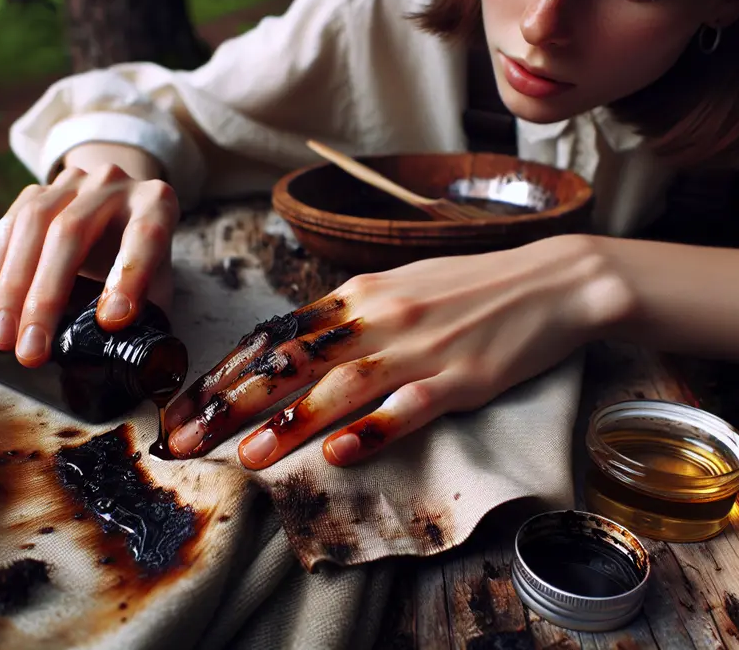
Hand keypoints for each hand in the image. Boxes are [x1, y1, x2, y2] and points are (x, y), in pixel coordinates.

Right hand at [0, 159, 179, 366]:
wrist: (120, 209)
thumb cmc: (142, 258)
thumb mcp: (158, 281)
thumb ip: (147, 311)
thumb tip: (120, 353)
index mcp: (156, 203)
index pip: (144, 235)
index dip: (128, 279)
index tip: (111, 323)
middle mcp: (113, 183)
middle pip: (72, 231)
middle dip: (47, 298)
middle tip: (32, 351)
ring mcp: (71, 181)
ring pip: (33, 225)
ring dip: (12, 288)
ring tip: (3, 336)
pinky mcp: (37, 190)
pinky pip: (8, 225)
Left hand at [159, 235, 634, 468]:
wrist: (554, 280)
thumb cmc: (472, 287)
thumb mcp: (401, 287)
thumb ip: (348, 317)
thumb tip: (295, 345)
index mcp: (360, 294)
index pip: (278, 336)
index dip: (225, 374)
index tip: (183, 407)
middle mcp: (381, 316)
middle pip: (295, 362)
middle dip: (234, 404)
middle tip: (187, 441)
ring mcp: (422, 347)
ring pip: (343, 386)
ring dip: (292, 424)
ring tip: (248, 459)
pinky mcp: (463, 378)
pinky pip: (411, 406)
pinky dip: (374, 429)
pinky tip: (341, 454)